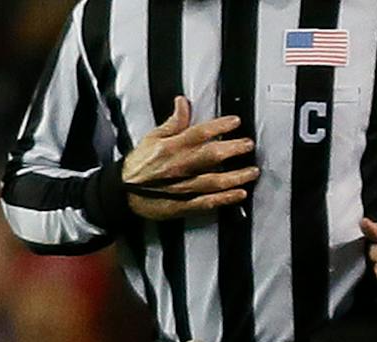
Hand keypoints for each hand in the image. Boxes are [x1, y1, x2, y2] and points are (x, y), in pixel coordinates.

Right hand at [122, 96, 255, 219]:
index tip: (236, 122)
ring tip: (253, 171)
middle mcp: (179, 165)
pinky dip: (226, 199)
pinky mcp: (185, 204)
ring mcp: (183, 186)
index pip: (198, 133)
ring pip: (214, 180)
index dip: (219, 126)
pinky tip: (241, 194)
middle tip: (249, 144)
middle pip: (210, 156)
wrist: (124, 192)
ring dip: (236, 176)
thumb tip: (183, 102)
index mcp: (170, 147)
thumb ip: (173, 123)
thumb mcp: (152, 138)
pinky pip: (208, 201)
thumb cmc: (140, 163)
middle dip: (233, 149)